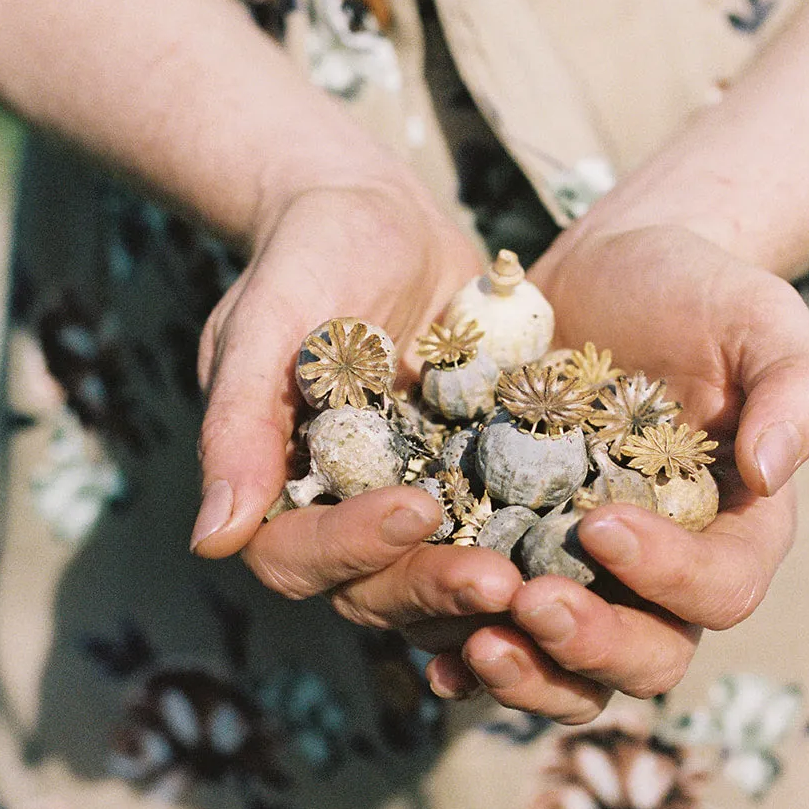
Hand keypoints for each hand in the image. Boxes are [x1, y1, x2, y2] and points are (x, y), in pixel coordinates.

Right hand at [189, 178, 526, 633]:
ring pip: (444, 583)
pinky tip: (596, 543)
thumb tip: (212, 541)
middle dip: (436, 585)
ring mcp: (414, 507)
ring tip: (550, 582)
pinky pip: (507, 536)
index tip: (416, 508)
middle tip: (501, 580)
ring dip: (491, 593)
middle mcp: (343, 516)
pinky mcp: (478, 488)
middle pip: (377, 591)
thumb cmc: (307, 255)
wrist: (382, 215)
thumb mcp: (266, 320)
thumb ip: (239, 425)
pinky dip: (542, 550)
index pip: (298, 556)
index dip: (353, 548)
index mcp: (278, 490)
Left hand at [424, 224, 808, 722]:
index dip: (668, 575)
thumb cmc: (702, 295)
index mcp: (736, 531)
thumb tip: (772, 473)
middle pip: (646, 659)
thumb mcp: (762, 320)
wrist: (611, 271)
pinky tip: (430, 656)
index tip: (603, 523)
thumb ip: (798, 389)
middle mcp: (663, 578)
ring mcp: (586, 580)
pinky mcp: (515, 562)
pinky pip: (496, 636)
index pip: (721, 589)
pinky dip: (463, 657)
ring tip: (473, 643)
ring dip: (525, 674)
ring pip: (569, 673)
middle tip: (530, 602)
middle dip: (589, 644)